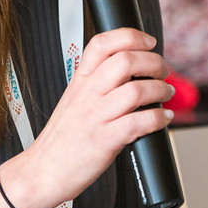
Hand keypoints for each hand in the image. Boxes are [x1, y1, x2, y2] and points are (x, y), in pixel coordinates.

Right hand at [19, 28, 173, 202]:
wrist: (41, 171)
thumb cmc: (61, 139)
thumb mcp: (74, 100)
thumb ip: (98, 85)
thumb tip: (134, 74)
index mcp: (80, 80)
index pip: (102, 44)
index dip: (130, 36)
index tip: (148, 42)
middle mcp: (87, 94)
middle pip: (125, 61)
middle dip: (153, 62)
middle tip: (163, 71)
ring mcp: (96, 116)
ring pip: (136, 90)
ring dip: (160, 89)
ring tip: (166, 93)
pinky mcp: (105, 140)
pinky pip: (139, 122)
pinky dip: (159, 118)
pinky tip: (164, 118)